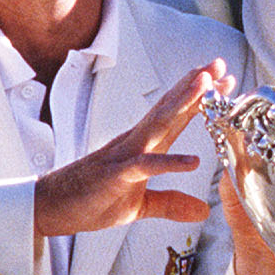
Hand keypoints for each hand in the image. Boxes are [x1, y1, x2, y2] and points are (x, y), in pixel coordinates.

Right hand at [34, 60, 222, 237]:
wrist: (50, 209)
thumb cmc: (90, 201)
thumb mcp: (139, 206)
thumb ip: (171, 203)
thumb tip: (202, 210)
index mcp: (144, 146)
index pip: (177, 117)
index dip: (201, 98)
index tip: (224, 80)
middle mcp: (136, 143)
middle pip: (170, 109)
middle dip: (196, 87)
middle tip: (220, 64)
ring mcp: (125, 156)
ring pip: (159, 125)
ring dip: (183, 104)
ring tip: (206, 85)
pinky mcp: (115, 176)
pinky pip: (144, 167)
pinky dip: (169, 164)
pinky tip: (192, 162)